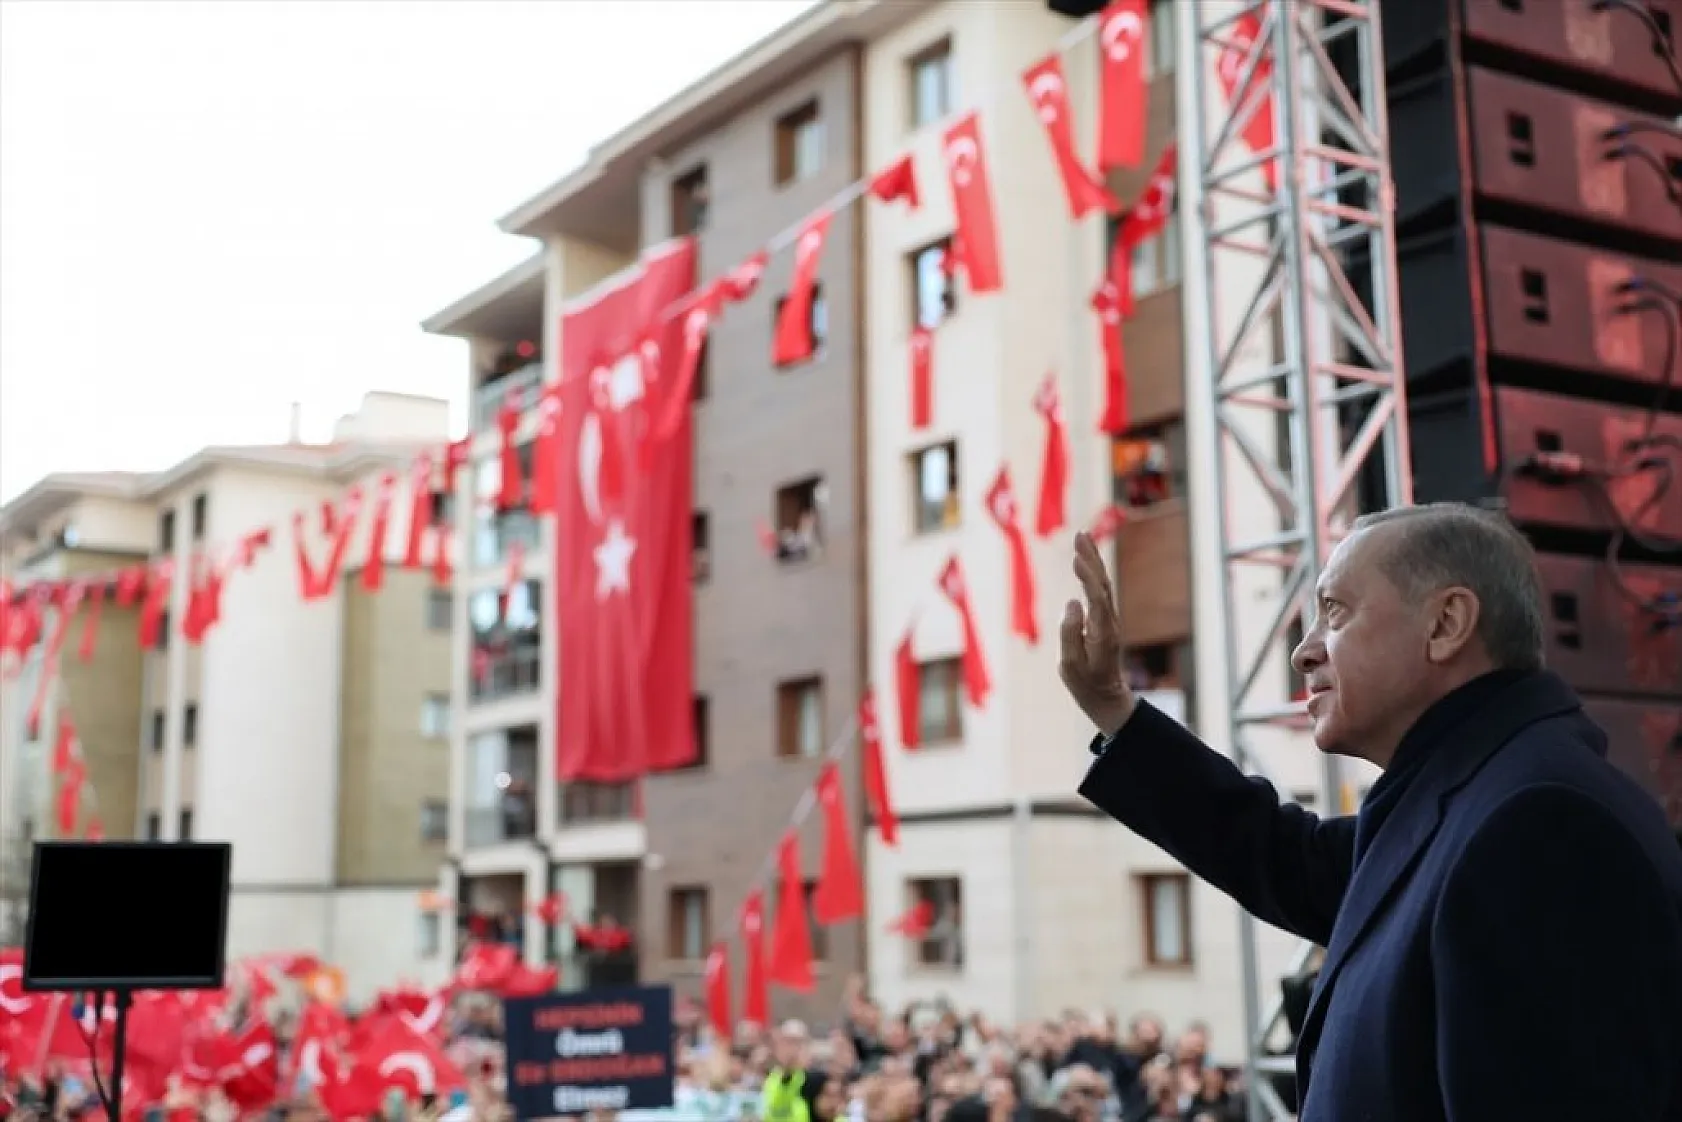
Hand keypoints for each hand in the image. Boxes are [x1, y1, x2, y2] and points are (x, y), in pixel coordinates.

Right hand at [1058, 531, 1136, 737]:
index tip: (1076, 557)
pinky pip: (1100, 589)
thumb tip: (1072, 602)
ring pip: (1103, 583)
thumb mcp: (1069, 664)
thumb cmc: (1084, 682)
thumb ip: (1069, 633)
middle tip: (1079, 535)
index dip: (1087, 577)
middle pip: (1102, 584)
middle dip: (1091, 558)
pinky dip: (1093, 571)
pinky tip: (1086, 559)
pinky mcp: (1104, 619)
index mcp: (1101, 633)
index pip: (1096, 598)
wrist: (1105, 695)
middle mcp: (1109, 622)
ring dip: (1093, 559)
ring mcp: (1109, 619)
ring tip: (1081, 537)